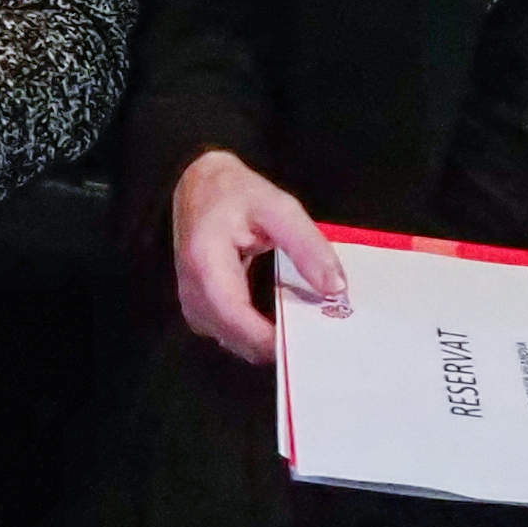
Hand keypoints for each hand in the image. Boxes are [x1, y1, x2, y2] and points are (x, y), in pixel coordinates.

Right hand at [170, 148, 343, 363]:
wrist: (195, 183)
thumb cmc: (234, 192)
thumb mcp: (278, 208)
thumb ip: (307, 246)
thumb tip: (335, 288)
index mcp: (206, 265)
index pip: (237, 320)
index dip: (273, 339)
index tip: (312, 341)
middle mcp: (192, 292)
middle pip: (237, 339)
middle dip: (277, 344)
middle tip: (316, 334)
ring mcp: (192, 303)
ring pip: (233, 343)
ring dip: (267, 343)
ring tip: (302, 329)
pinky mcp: (199, 308)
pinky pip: (229, 335)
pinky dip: (255, 335)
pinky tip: (279, 322)